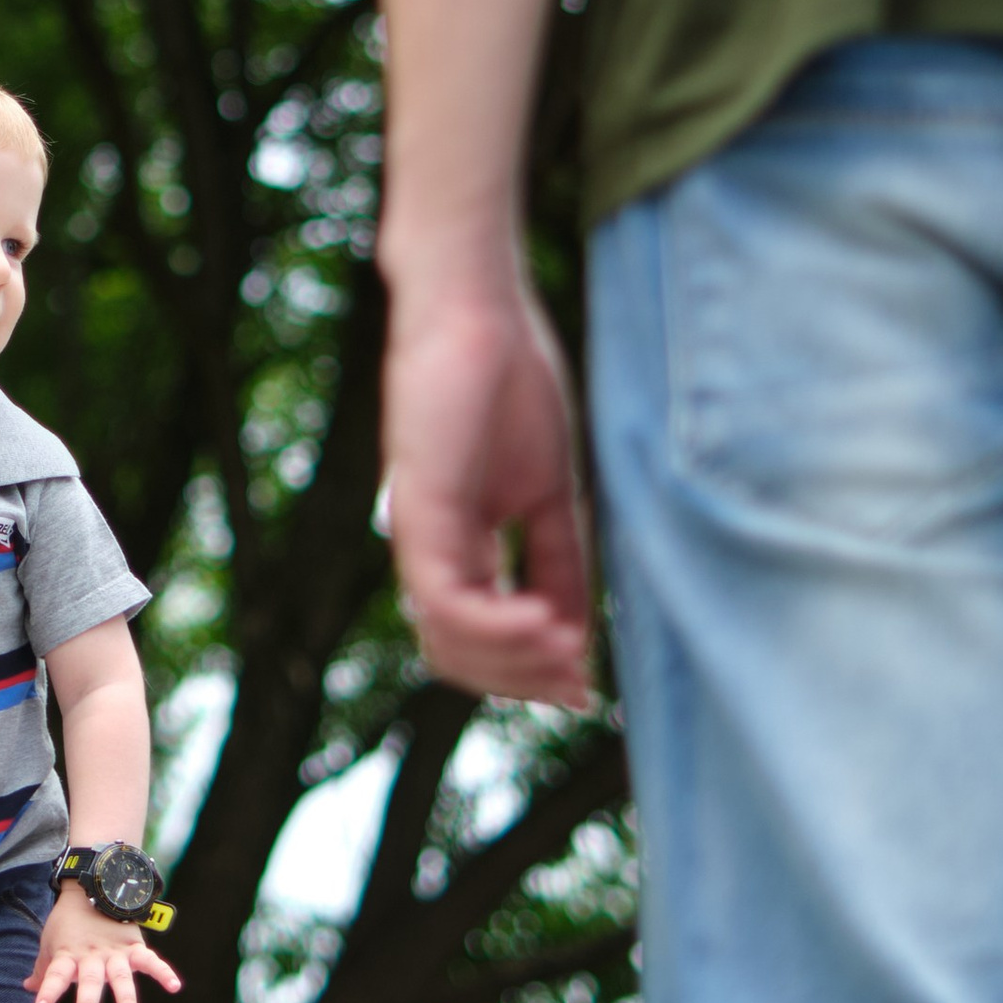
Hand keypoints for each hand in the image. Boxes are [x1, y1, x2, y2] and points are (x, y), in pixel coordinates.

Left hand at [29, 882, 184, 1002]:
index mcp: (68, 955)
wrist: (94, 888)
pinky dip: (163, 972)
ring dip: (125, 998)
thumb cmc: (69, 921)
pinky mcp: (133, 947)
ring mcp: (114, 953)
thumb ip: (44, 969)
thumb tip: (28, 986)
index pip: (54, 974)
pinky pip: (150, 960)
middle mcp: (91, 956)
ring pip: (120, 977)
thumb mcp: (51, 942)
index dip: (48, 989)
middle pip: (89, 980)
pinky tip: (174, 986)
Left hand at [381, 268, 593, 708]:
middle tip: (579, 681)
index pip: (480, 638)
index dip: (532, 673)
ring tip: (568, 655)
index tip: (587, 690)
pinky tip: (547, 626)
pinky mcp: (416, 512)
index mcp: (458, 544)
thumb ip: (560, 561)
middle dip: (524, 680)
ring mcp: (417, 533)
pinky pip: (446, 600)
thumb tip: (578, 633)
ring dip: (514, 664)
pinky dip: (498, 628)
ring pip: (447, 642)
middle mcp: (428, 549)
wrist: (479, 312)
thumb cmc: (513, 383)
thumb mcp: (552, 491)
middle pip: (459, 656)